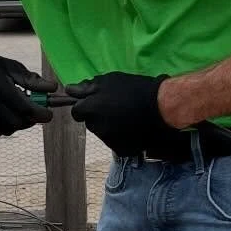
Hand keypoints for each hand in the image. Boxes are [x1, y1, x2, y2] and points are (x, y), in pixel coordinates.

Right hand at [0, 40, 55, 136]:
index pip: (24, 108)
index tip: (48, 114)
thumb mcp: (12, 67)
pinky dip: (2, 126)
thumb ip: (32, 80)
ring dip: (15, 124)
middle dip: (29, 121)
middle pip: (16, 123)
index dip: (40, 114)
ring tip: (13, 109)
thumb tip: (53, 89)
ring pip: (5, 131)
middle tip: (32, 112)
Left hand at [69, 71, 193, 161]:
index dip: (86, 107)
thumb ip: (87, 87)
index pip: (77, 112)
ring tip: (126, 118)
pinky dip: (121, 137)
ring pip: (103, 133)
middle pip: (90, 123)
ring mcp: (108, 140)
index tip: (98, 104)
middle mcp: (96, 127)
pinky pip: (115, 142)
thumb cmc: (135, 89)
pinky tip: (132, 128)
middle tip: (115, 109)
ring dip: (109, 126)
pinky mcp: (120, 149)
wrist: (161, 108)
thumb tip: (69, 89)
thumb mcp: (110, 80)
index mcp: (90, 109)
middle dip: (98, 116)